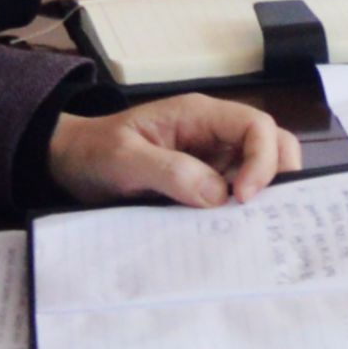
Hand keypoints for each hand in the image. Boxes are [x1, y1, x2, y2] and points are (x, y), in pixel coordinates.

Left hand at [48, 93, 300, 207]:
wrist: (71, 163)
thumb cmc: (95, 152)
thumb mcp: (124, 159)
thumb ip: (169, 171)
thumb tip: (217, 195)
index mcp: (199, 115)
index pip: (255, 125)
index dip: (262, 159)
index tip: (242, 198)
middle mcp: (214, 133)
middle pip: (271, 143)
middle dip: (276, 176)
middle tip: (259, 214)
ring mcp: (212, 158)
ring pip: (260, 169)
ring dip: (262, 195)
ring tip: (248, 227)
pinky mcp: (205, 182)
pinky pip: (236, 193)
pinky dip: (241, 212)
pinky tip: (231, 233)